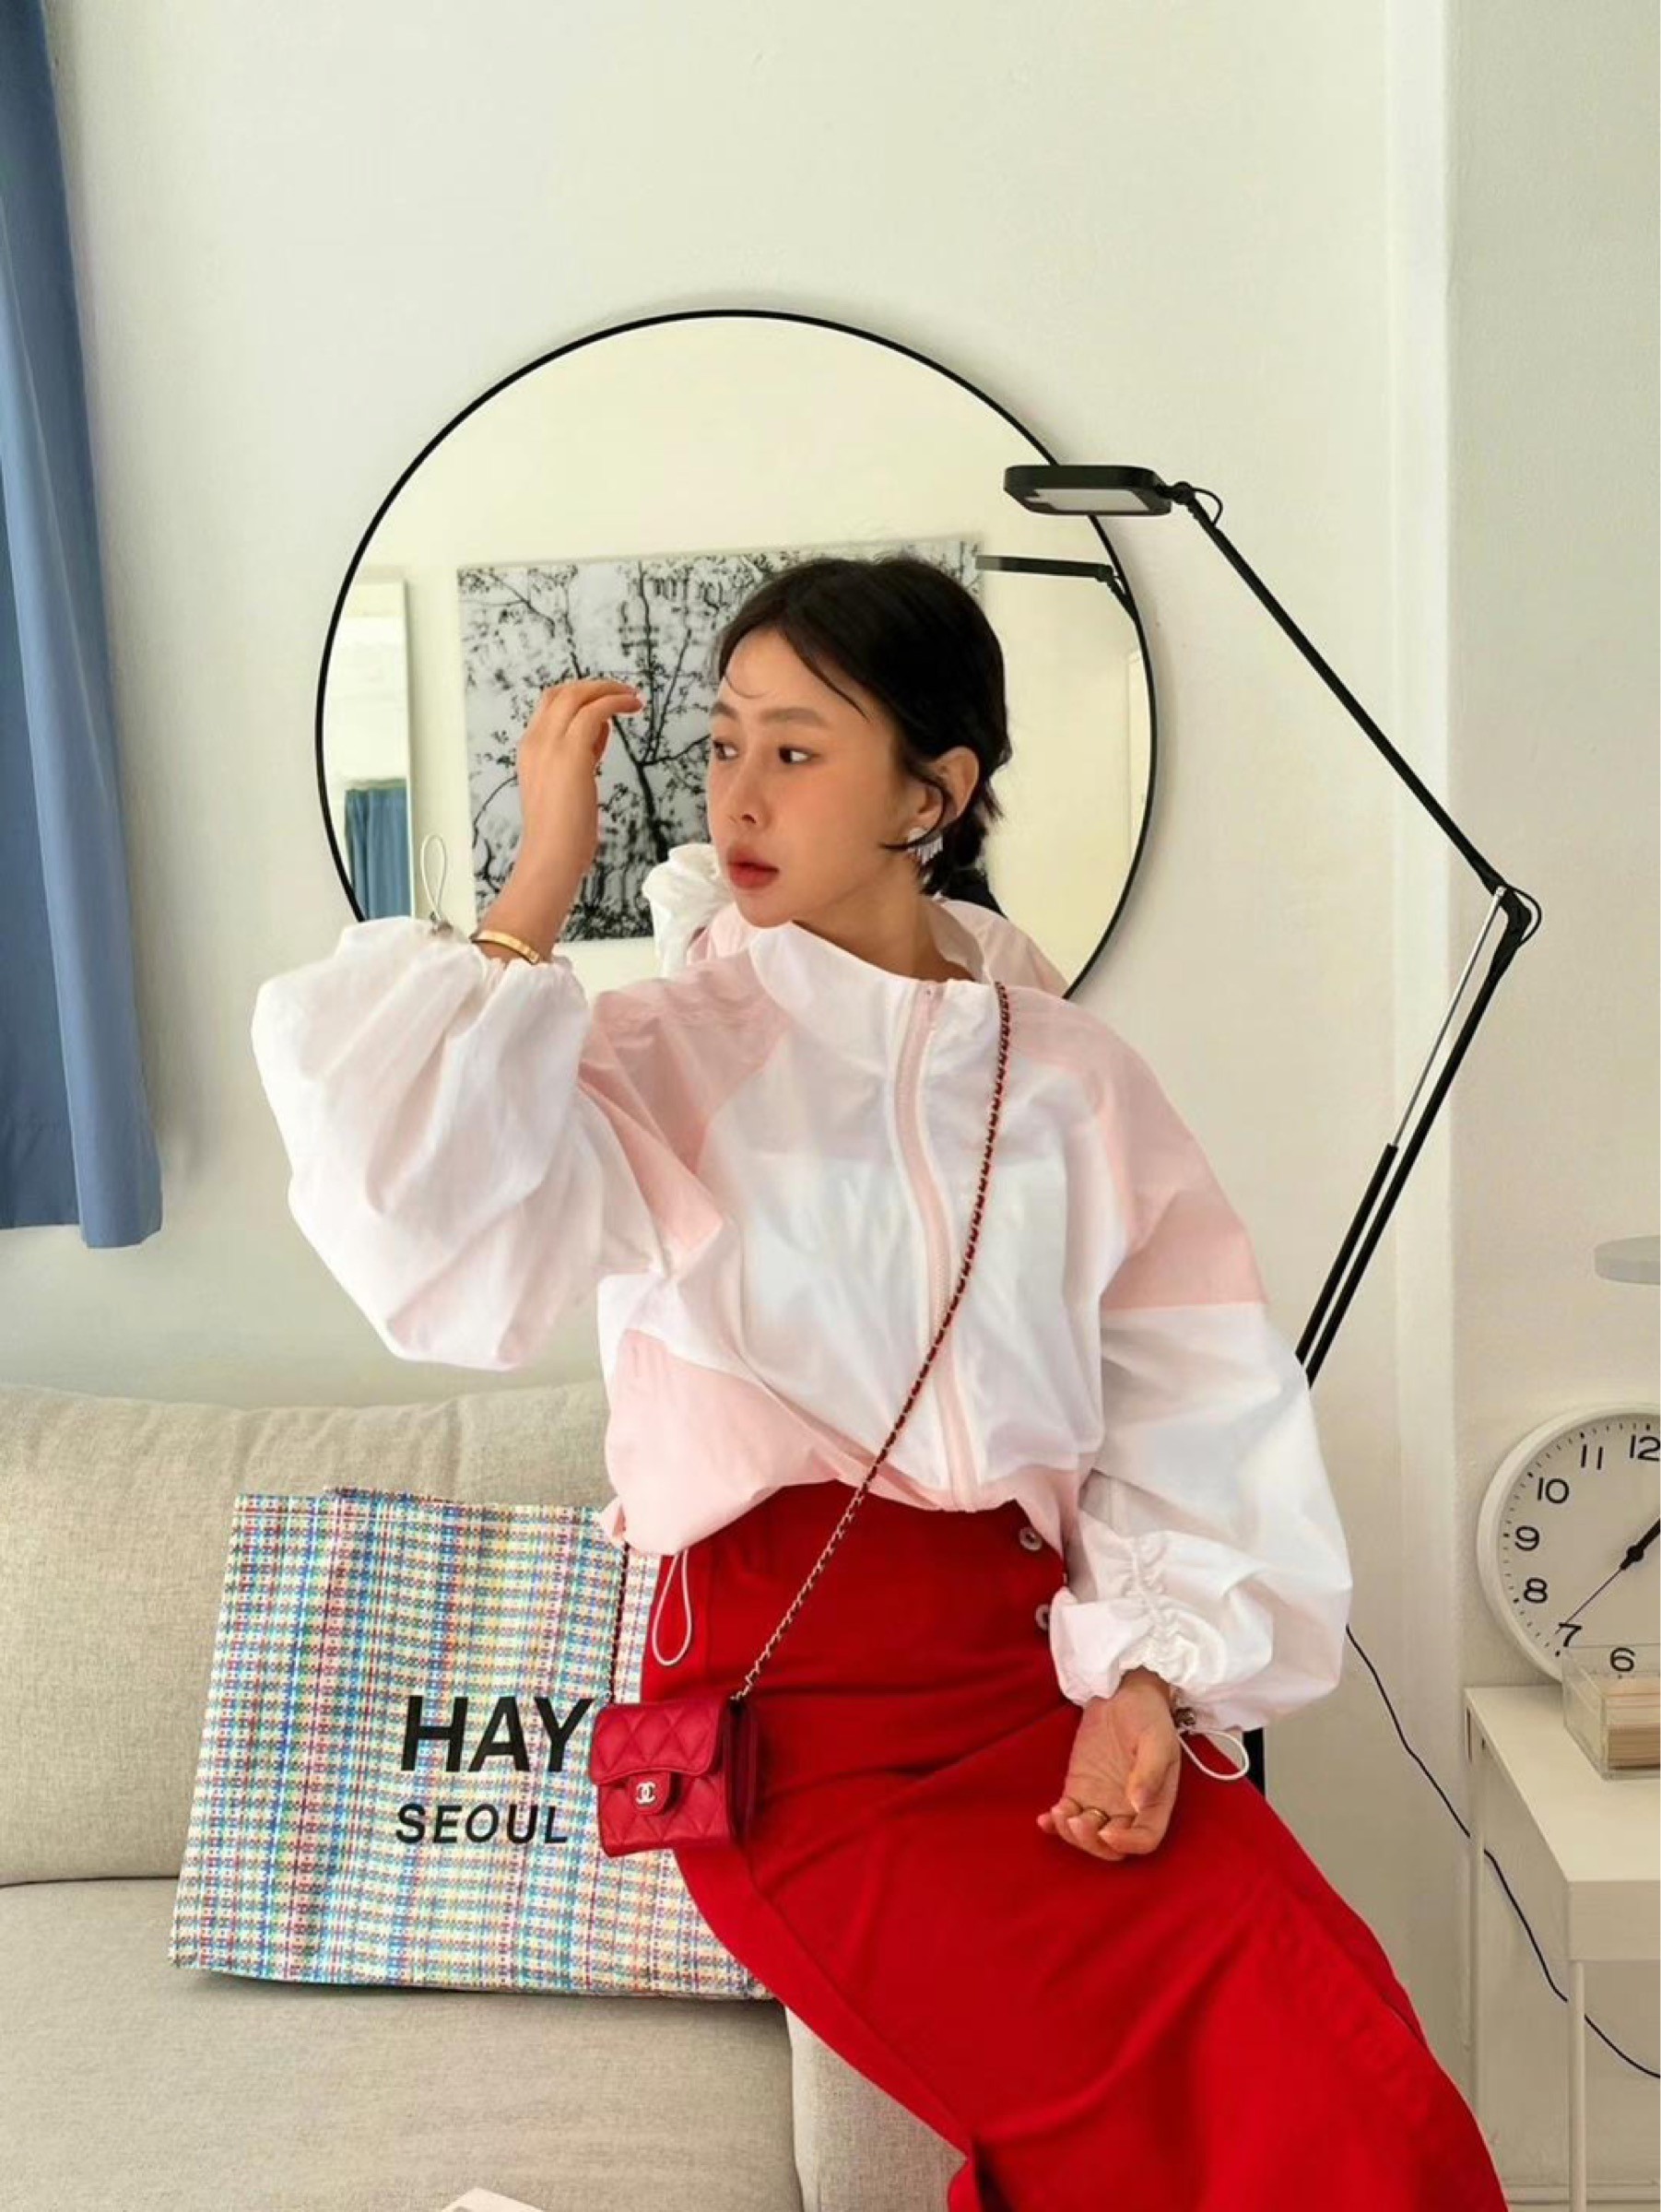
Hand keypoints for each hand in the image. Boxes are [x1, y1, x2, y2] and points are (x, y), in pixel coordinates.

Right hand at [515, 677, 643, 879]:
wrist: (551, 856)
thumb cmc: (561, 834)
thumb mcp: (567, 787)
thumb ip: (579, 759)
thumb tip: (598, 736)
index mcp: (530, 750)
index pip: (550, 707)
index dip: (579, 700)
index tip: (605, 706)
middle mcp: (535, 741)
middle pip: (561, 692)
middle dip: (594, 687)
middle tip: (622, 692)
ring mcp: (550, 743)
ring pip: (577, 695)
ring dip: (608, 690)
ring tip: (633, 697)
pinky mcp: (571, 751)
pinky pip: (595, 710)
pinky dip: (615, 701)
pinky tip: (633, 706)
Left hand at [1037, 1671, 1181, 1861]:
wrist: (1124, 1693)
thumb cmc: (1149, 1716)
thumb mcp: (1158, 1740)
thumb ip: (1149, 1773)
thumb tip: (1137, 1804)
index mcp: (1155, 1803)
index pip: (1145, 1840)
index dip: (1127, 1845)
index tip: (1108, 1833)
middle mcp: (1129, 1810)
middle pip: (1112, 1847)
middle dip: (1093, 1843)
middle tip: (1078, 1821)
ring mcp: (1102, 1801)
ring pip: (1087, 1836)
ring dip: (1072, 1835)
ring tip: (1060, 1812)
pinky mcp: (1080, 1789)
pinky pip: (1068, 1815)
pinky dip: (1054, 1823)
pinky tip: (1044, 1819)